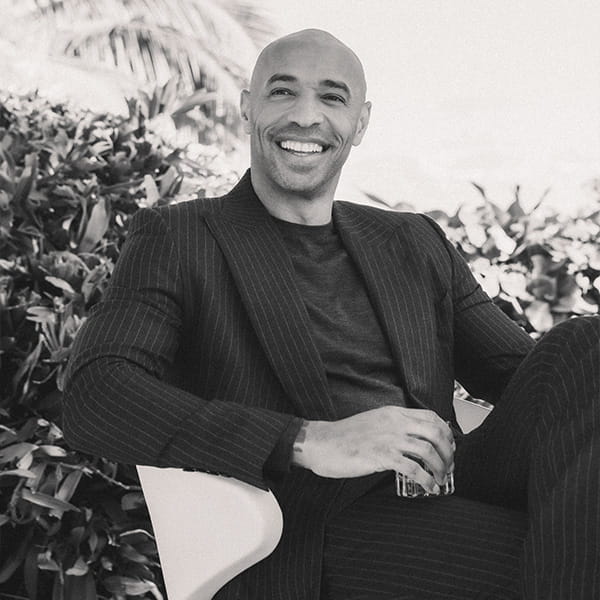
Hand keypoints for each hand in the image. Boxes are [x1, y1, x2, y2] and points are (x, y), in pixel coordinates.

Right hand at [292, 406, 454, 493]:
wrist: (322, 443)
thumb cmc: (345, 436)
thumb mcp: (374, 422)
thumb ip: (393, 426)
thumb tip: (413, 439)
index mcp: (393, 413)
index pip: (431, 417)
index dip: (446, 433)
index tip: (448, 448)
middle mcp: (394, 422)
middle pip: (436, 433)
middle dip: (448, 452)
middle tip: (448, 466)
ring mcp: (388, 438)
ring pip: (428, 451)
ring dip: (440, 468)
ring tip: (440, 480)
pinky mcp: (381, 456)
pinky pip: (414, 469)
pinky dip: (426, 480)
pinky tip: (428, 487)